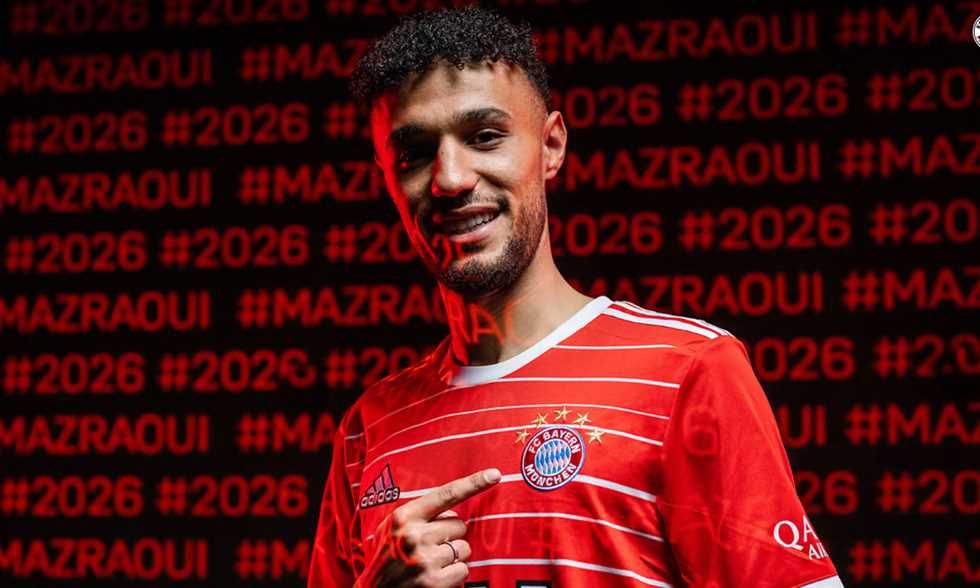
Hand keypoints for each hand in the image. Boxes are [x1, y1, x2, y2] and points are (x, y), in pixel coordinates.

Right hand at [357, 468, 500, 586]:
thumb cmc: (386, 558)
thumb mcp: (393, 528)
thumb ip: (420, 515)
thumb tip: (454, 512)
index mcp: (404, 517)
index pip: (445, 495)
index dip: (473, 483)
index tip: (494, 474)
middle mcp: (414, 535)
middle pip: (460, 525)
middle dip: (451, 536)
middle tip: (431, 548)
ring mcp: (425, 560)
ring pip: (464, 548)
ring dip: (453, 557)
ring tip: (430, 564)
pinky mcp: (434, 582)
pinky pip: (463, 570)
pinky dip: (454, 575)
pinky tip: (435, 577)